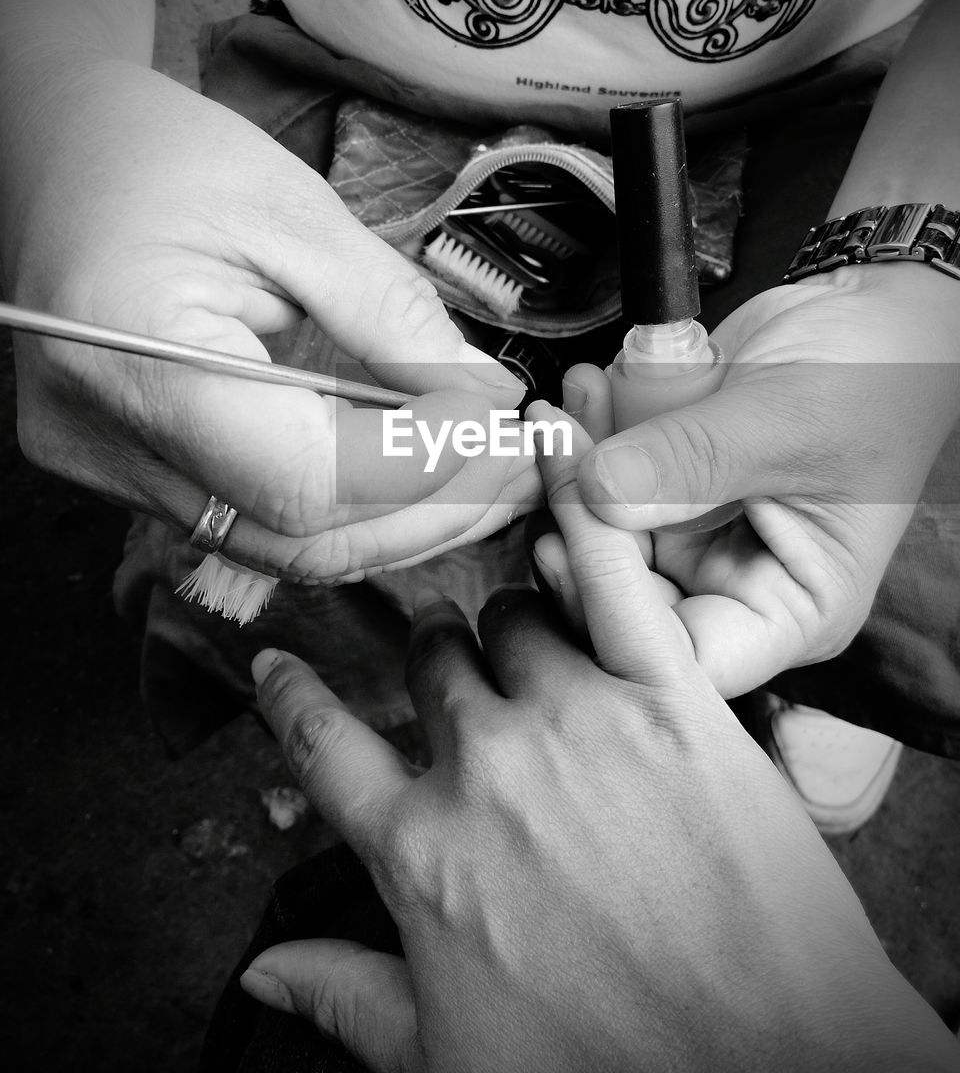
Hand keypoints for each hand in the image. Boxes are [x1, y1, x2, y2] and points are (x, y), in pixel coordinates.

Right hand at [6, 60, 536, 580]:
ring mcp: (109, 472)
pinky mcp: (126, 475)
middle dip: (430, 514)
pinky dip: (344, 508)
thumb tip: (484, 401)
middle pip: (300, 539)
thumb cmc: (164, 159)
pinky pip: (254, 523)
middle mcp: (109, 444)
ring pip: (283, 549)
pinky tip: (408, 473)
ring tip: (486, 475)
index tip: (504, 427)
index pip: (308, 480)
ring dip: (398, 523)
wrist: (58, 156)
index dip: (423, 468)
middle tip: (519, 468)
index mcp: (138, 359)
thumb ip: (391, 314)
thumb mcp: (295, 212)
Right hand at [240, 413, 953, 1071]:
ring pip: (509, 615)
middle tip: (454, 659)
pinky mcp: (671, 699)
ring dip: (510, 617)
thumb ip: (344, 997)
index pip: (325, 745)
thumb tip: (259, 973)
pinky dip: (584, 510)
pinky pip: (612, 578)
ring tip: (529, 620)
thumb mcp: (442, 1063)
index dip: (294, 696)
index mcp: (419, 849)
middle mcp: (482, 767)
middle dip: (436, 655)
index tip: (275, 661)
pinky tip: (567, 459)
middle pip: (431, 661)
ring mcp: (575, 721)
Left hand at [551, 263, 959, 693]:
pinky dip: (587, 437)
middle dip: (578, 526)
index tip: (565, 540)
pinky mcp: (664, 487)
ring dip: (572, 471)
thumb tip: (597, 494)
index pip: (680, 657)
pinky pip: (605, 482)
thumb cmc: (876, 380)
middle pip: (623, 601)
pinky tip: (585, 391)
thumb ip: (692, 462)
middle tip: (555, 449)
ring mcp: (694, 536)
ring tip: (565, 406)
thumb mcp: (788, 423)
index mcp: (788, 610)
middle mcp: (735, 586)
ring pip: (602, 535)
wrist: (874, 313)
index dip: (614, 614)